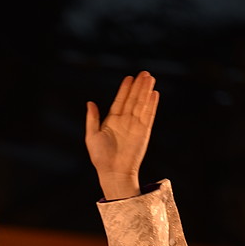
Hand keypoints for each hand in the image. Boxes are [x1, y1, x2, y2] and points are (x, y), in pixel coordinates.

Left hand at [85, 71, 158, 199]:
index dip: (125, 90)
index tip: (129, 78)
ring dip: (146, 92)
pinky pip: (148, 116)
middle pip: (133, 100)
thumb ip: (92, 119)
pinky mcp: (143, 132)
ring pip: (141, 105)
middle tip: (144, 73)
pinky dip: (151, 105)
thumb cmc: (100, 157)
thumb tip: (90, 102)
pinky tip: (154, 94)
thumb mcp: (92, 136)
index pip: (120, 101)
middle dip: (138, 86)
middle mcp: (124, 122)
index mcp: (112, 122)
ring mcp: (135, 126)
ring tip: (150, 78)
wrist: (113, 172)